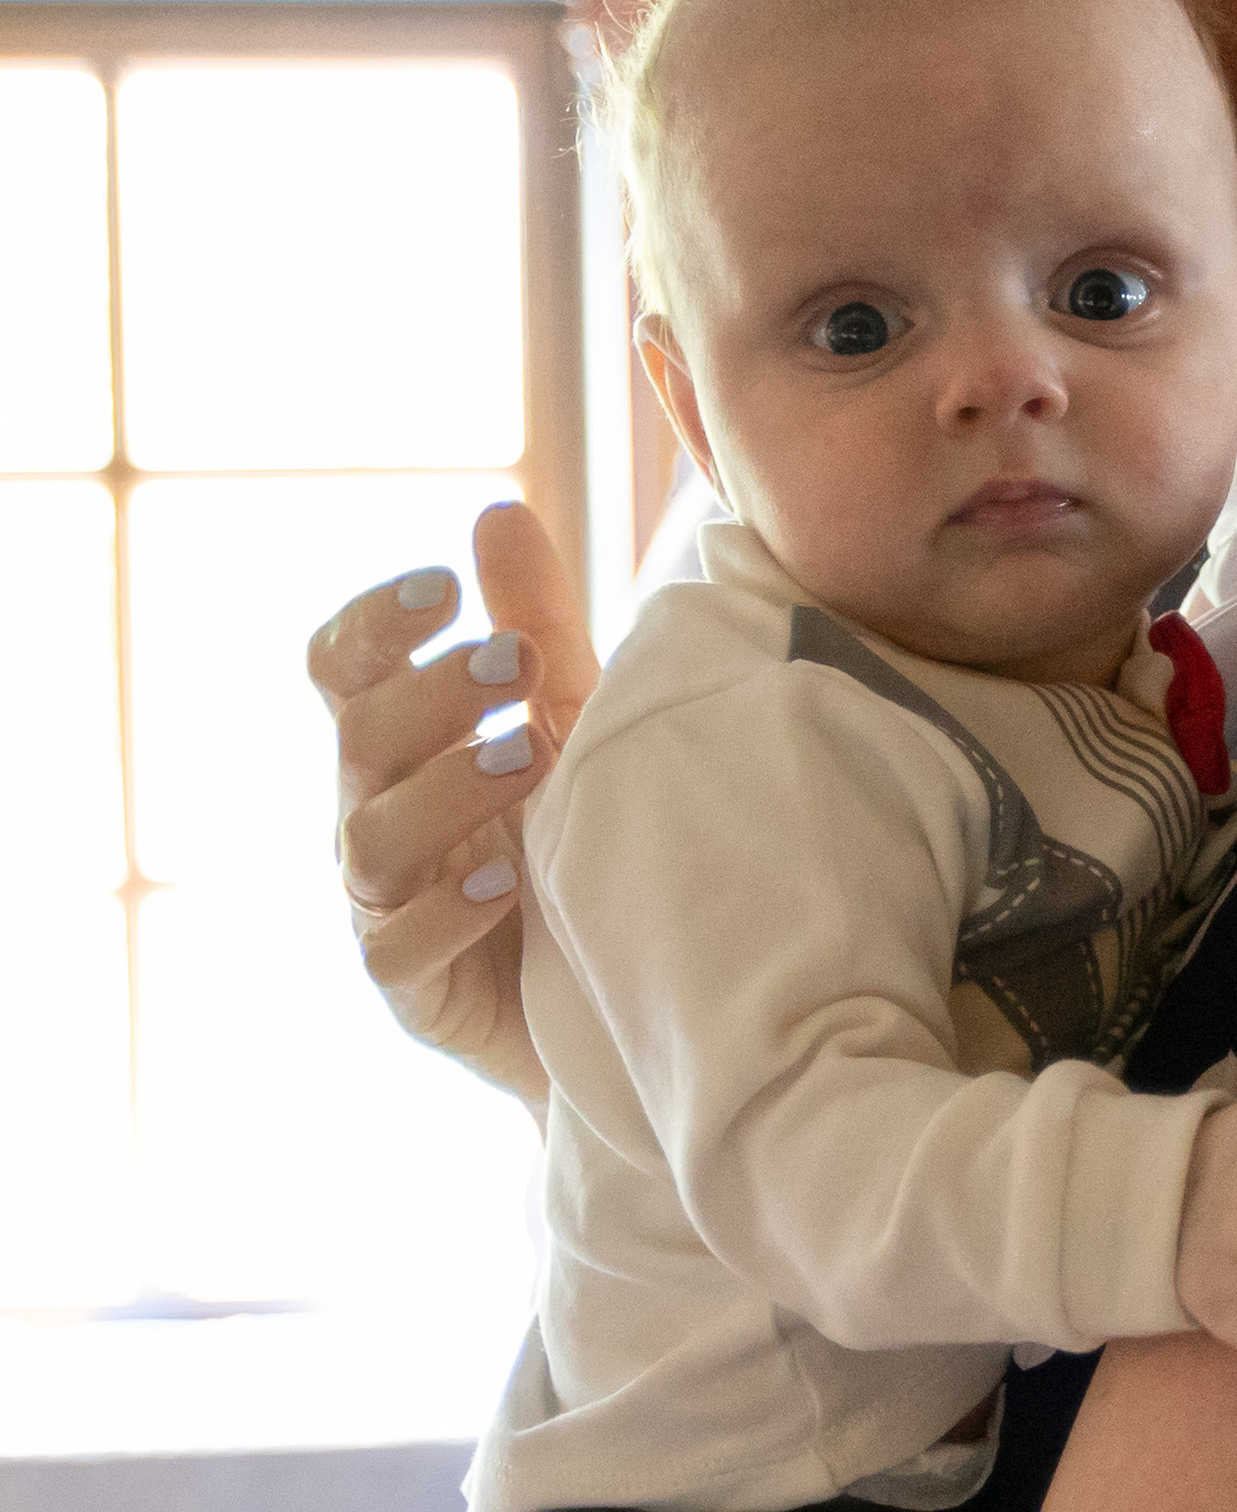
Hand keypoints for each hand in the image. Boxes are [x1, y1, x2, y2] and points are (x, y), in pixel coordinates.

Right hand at [309, 501, 600, 1106]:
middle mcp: (376, 817)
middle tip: (519, 660)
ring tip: (525, 757)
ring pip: (372, 838)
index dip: (372, 626)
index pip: (342, 670)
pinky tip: (509, 884)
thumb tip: (498, 510)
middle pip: (359, 738)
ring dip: (444, 789)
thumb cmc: (577, 846)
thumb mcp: (570, 729)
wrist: (618, 1001)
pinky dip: (447, 913)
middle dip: (433, 693)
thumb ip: (534, 628)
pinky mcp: (414, 991)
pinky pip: (397, 949)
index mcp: (401, 745)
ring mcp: (384, 907)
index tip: (441, 587)